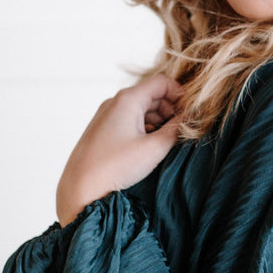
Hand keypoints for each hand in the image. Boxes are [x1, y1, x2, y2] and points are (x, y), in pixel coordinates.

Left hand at [56, 74, 180, 225]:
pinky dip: (144, 128)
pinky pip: (129, 120)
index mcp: (127, 99)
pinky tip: (150, 147)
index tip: (191, 114)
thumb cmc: (116, 167)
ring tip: (168, 141)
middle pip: (152, 95)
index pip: (162, 82)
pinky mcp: (102, 130)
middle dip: (171, 109)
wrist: (80, 189)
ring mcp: (106, 116)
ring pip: (141, 109)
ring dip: (159, 120)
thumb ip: (176, 129)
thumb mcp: (154, 148)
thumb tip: (189, 118)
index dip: (181, 95)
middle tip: (183, 130)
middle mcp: (115, 102)